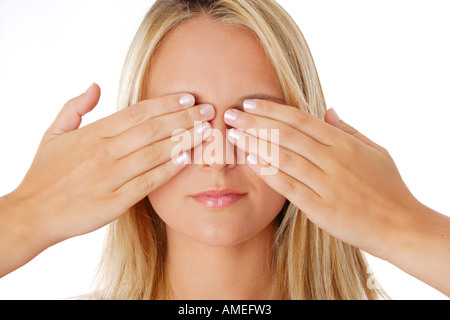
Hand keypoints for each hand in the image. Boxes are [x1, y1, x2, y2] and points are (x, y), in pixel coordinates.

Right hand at [9, 84, 213, 247]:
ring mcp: (109, 177)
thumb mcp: (52, 134)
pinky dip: (168, 170)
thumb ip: (74, 108)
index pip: (137, 112)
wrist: (33, 213)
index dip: (166, 103)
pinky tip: (187, 159)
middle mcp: (103, 152)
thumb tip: (96, 86)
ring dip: (183, 140)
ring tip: (206, 131)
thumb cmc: (44, 174)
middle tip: (209, 110)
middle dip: (184, 117)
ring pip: (153, 153)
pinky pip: (147, 182)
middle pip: (151, 129)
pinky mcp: (113, 202)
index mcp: (92, 134)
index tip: (188, 97)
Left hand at [223, 100, 419, 259]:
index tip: (250, 103)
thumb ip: (348, 130)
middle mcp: (334, 160)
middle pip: (287, 135)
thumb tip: (328, 109)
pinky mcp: (321, 208)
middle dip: (255, 122)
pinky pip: (289, 186)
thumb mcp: (374, 151)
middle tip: (231, 114)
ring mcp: (327, 184)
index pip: (301, 120)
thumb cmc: (388, 187)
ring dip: (255, 144)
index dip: (273, 110)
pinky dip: (269, 173)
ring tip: (233, 135)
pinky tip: (251, 162)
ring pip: (284, 157)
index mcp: (344, 144)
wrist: (400, 226)